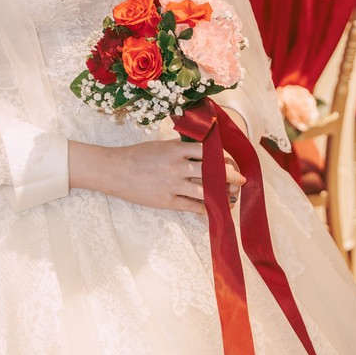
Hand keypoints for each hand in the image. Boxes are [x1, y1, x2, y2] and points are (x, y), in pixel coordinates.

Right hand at [69, 138, 244, 215]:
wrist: (115, 171)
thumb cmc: (136, 155)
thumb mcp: (160, 145)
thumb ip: (180, 148)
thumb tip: (201, 152)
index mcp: (176, 149)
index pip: (209, 151)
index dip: (224, 157)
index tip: (232, 162)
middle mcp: (177, 166)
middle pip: (213, 171)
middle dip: (231, 177)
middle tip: (241, 180)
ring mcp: (173, 184)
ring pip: (207, 190)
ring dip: (223, 194)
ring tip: (232, 196)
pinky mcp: (168, 200)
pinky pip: (193, 206)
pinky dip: (207, 209)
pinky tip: (216, 209)